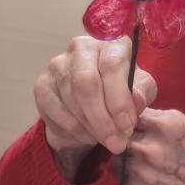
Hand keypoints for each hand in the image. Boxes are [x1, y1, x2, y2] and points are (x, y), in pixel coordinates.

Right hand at [34, 36, 156, 176]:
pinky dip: (74, 129)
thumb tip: (135, 99)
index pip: (111, 65)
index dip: (119, 100)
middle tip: (116, 142)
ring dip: (91, 127)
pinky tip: (87, 134)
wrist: (93, 106)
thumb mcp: (141, 91)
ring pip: (72, 99)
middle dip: (103, 118)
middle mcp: (82, 47)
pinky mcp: (42, 84)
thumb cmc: (121, 92)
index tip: (127, 126)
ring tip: (105, 139)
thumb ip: (142, 93)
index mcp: (110, 42)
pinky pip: (55, 110)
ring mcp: (58, 64)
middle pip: (86, 82)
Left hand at [119, 108, 184, 184]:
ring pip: (116, 156)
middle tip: (137, 141)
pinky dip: (128, 173)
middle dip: (126, 136)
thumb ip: (157, 118)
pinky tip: (143, 173)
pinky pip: (121, 176)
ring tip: (140, 158)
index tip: (137, 124)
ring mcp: (141, 171)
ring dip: (125, 155)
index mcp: (164, 126)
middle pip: (120, 134)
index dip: (133, 118)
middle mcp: (149, 147)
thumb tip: (135, 114)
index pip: (132, 113)